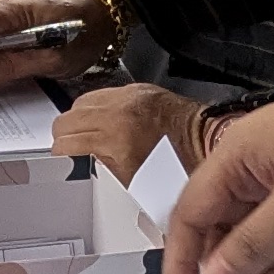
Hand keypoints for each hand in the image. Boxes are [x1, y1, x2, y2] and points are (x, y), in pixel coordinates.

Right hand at [59, 79, 227, 187]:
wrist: (210, 143)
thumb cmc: (184, 168)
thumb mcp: (135, 184)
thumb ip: (100, 171)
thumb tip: (79, 168)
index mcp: (116, 142)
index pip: (64, 145)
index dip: (62, 158)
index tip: (65, 164)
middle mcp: (118, 114)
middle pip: (65, 122)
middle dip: (66, 139)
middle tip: (74, 151)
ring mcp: (128, 97)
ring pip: (78, 104)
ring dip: (80, 121)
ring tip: (91, 135)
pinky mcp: (138, 89)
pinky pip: (103, 93)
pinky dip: (99, 108)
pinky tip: (108, 122)